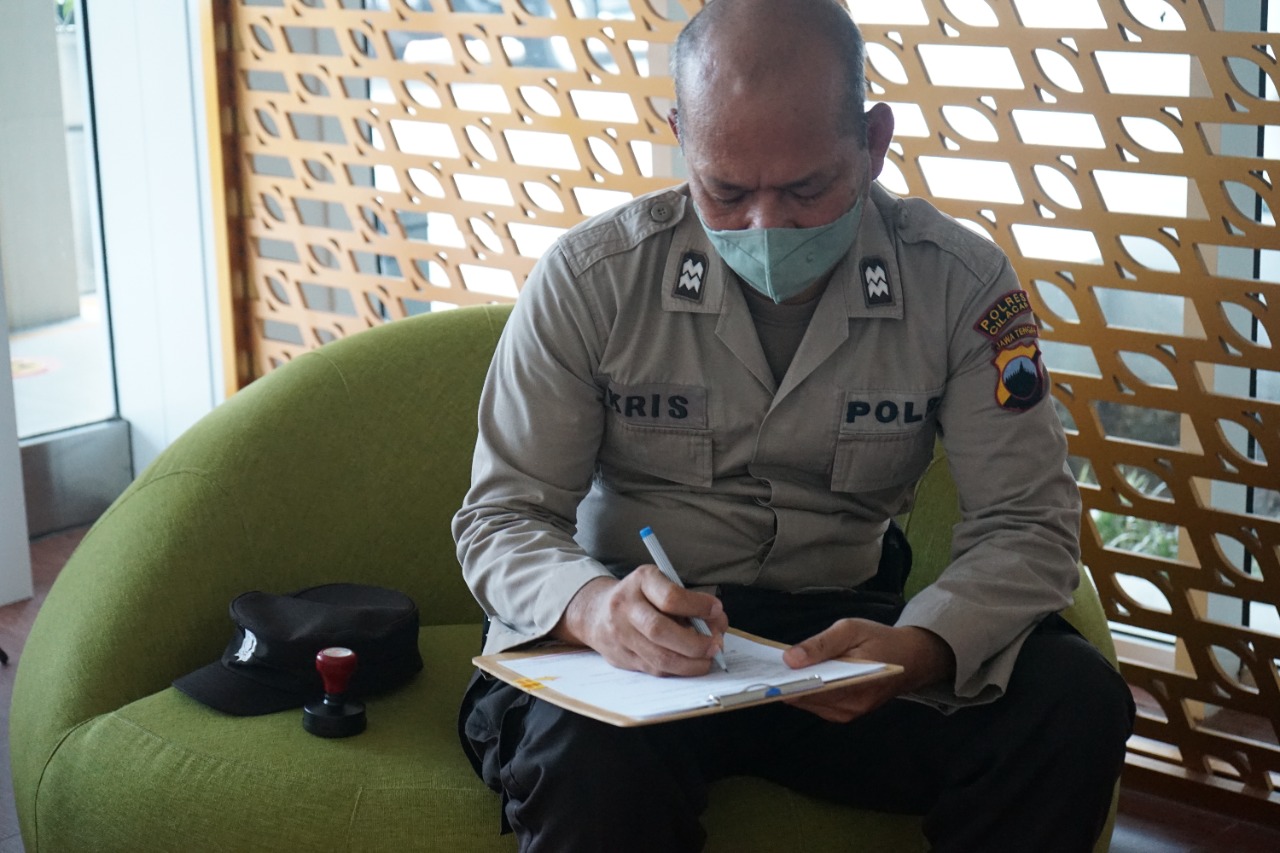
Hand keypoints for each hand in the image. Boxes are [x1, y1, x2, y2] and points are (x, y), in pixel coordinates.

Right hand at [552, 567, 728, 676]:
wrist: (596, 612)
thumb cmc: (640, 597)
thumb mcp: (660, 585)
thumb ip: (688, 601)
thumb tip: (717, 624)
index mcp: (640, 581)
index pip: (670, 597)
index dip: (697, 606)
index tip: (717, 611)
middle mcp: (626, 606)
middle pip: (660, 630)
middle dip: (694, 643)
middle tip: (716, 645)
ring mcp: (620, 634)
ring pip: (658, 656)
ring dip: (690, 663)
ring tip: (708, 659)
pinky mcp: (621, 657)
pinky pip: (654, 668)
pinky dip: (677, 669)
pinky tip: (690, 664)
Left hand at [780, 621, 954, 722]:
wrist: (912, 658)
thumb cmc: (881, 639)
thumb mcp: (851, 630)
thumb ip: (820, 645)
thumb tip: (789, 660)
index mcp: (854, 685)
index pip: (811, 690)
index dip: (786, 682)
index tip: (765, 673)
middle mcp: (850, 707)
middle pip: (807, 699)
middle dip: (788, 683)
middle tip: (767, 666)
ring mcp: (848, 713)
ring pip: (810, 703)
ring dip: (796, 688)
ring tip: (780, 669)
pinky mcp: (847, 713)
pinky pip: (819, 704)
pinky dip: (807, 691)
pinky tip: (799, 677)